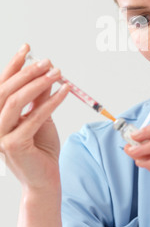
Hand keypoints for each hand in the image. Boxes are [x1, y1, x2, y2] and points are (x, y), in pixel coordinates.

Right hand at [0, 44, 68, 191]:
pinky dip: (51, 101)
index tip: (27, 47)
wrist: (44, 179)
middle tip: (48, 62)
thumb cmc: (41, 148)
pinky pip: (34, 117)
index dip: (13, 65)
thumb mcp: (40, 116)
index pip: (2, 85)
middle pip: (6, 90)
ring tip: (58, 73)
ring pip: (16, 101)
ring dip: (39, 83)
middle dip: (28, 72)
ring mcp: (1, 136)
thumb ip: (40, 97)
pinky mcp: (14, 145)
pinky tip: (65, 91)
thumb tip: (46, 73)